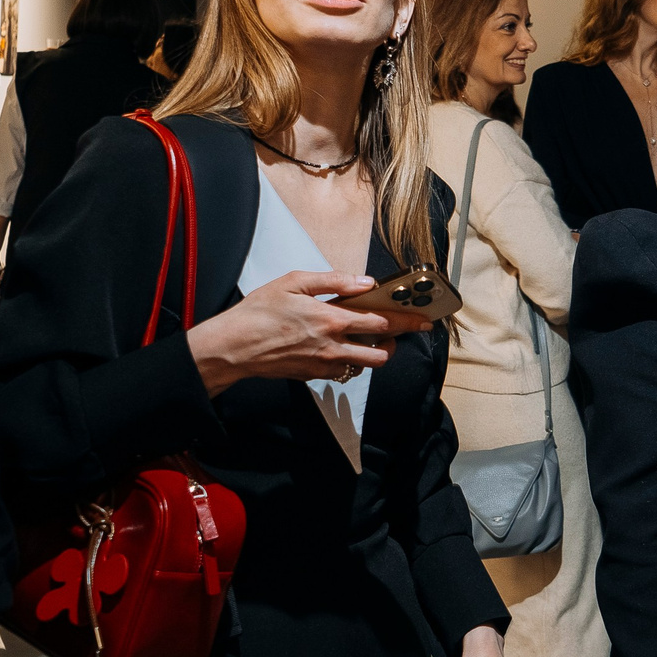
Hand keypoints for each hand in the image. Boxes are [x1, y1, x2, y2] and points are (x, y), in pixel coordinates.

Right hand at [185, 271, 433, 396]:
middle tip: (401, 331)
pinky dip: (351, 359)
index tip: (423, 320)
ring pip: (366, 365)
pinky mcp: (315, 376)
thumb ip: (332, 281)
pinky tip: (342, 345)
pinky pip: (344, 370)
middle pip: (381, 350)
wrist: (234, 347)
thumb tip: (363, 282)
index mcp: (330, 319)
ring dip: (376, 352)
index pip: (380, 321)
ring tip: (372, 338)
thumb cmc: (259, 311)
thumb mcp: (293, 283)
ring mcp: (324, 365)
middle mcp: (332, 346)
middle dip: (397, 340)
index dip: (405, 321)